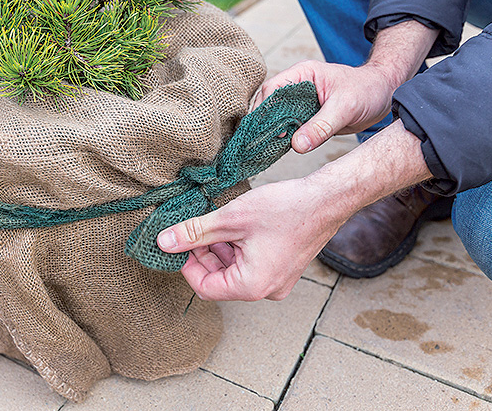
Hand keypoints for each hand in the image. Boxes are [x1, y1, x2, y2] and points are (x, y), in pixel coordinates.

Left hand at [156, 120, 432, 300]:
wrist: (327, 199)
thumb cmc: (285, 209)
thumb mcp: (230, 219)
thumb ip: (194, 233)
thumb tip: (163, 242)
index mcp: (252, 286)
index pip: (204, 288)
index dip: (187, 264)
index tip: (179, 242)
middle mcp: (266, 291)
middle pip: (219, 280)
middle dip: (204, 254)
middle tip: (196, 226)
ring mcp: (278, 280)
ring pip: (235, 270)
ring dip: (221, 248)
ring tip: (219, 220)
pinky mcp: (284, 267)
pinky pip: (251, 264)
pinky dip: (238, 247)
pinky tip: (237, 223)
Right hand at [250, 20, 439, 152]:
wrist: (384, 94)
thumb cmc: (366, 91)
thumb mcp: (344, 108)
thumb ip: (321, 126)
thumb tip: (296, 145)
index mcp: (302, 74)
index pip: (272, 89)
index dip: (263, 109)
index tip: (263, 130)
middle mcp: (297, 86)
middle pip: (269, 103)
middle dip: (262, 122)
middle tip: (256, 143)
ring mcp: (301, 102)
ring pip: (277, 116)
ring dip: (271, 131)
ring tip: (262, 149)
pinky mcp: (307, 116)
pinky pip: (290, 126)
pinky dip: (284, 137)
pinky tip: (278, 149)